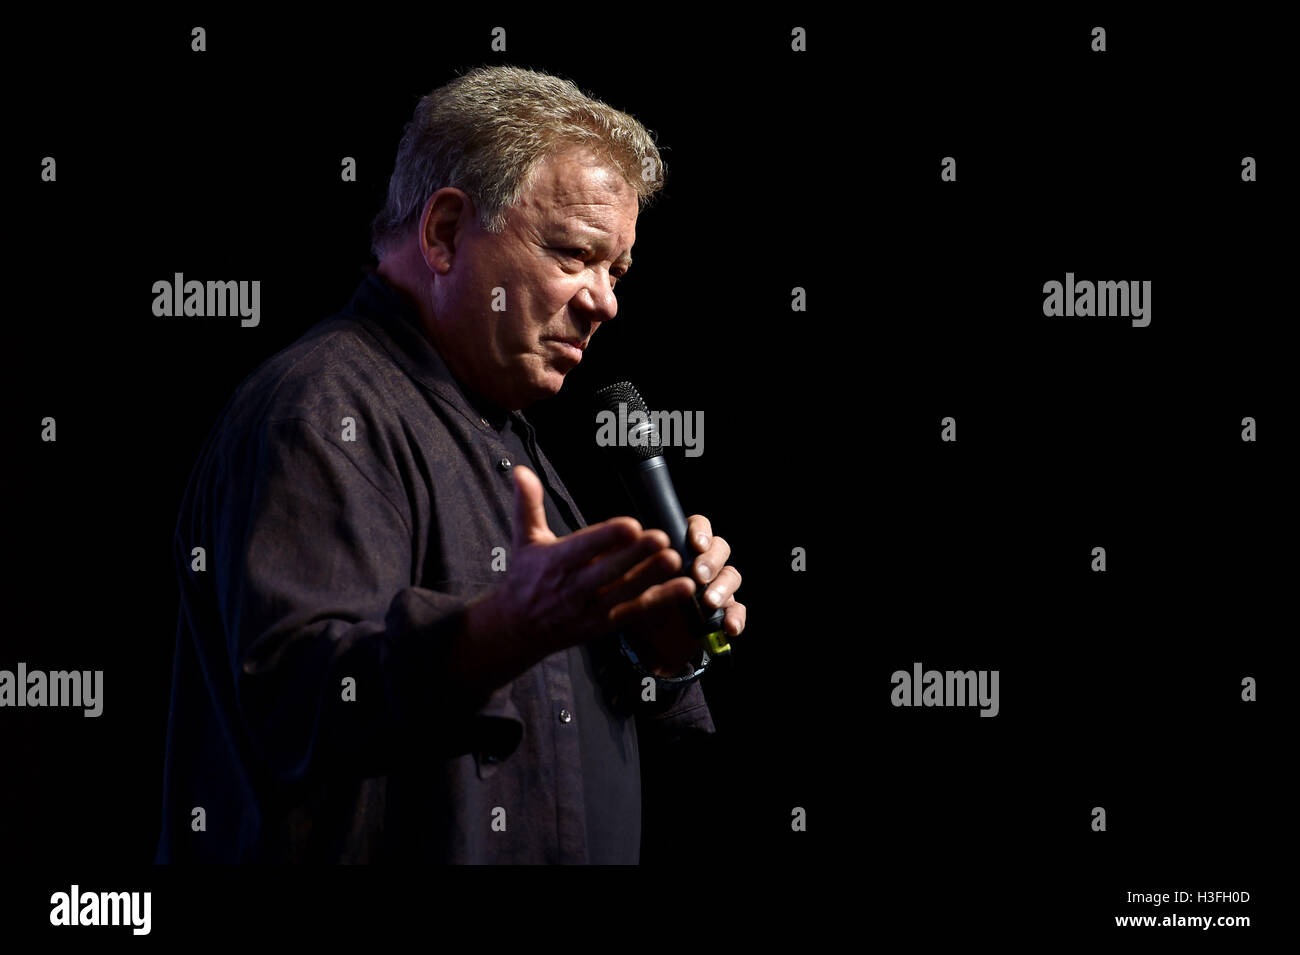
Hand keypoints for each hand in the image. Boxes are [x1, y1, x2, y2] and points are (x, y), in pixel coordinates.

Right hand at [493, 466, 687, 656]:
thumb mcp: (523, 540)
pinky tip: (684, 588)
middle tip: (662, 537)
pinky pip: (636, 611)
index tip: (630, 525)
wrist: (518, 629)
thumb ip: (528, 505)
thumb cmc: (524, 579)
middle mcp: (573, 587)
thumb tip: (521, 471)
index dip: (607, 537)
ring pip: (625, 592)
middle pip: (608, 571)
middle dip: (636, 555)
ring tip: (674, 559)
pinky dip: (662, 600)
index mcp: (555, 562)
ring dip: (652, 576)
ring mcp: (590, 608)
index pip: (583, 547)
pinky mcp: (604, 624)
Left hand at [620, 513, 746, 676]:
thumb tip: (629, 534)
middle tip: (698, 575)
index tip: (696, 544)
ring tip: (709, 602)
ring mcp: (716, 586)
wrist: (643, 643)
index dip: (701, 532)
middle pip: (720, 549)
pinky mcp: (723, 612)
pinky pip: (737, 610)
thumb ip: (627, 554)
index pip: (698, 527)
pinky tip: (729, 628)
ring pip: (732, 576)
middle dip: (711, 560)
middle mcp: (702, 562)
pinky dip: (736, 618)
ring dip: (723, 587)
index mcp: (680, 547)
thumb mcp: (624, 578)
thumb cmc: (633, 601)